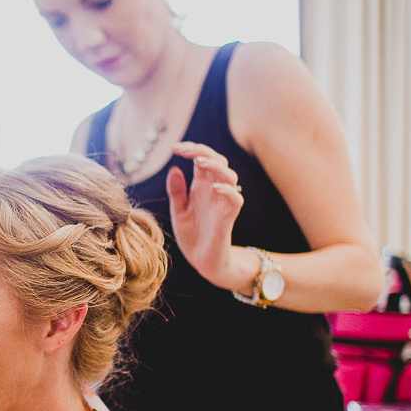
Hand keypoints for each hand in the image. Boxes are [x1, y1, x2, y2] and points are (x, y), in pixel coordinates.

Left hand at [166, 142, 243, 286]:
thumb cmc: (192, 237)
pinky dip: (228, 190)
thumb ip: (176, 192)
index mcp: (201, 187)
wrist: (202, 263)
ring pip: (230, 175)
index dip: (192, 149)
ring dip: (216, 165)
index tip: (175, 148)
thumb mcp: (178, 212)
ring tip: (198, 162)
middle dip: (202, 151)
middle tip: (184, 150)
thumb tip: (174, 168)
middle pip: (218, 161)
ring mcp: (223, 203)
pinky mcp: (228, 218)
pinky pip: (236, 199)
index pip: (202, 159)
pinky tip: (215, 187)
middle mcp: (214, 191)